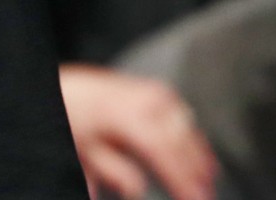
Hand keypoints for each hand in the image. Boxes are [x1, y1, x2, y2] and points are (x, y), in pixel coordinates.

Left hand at [59, 64, 216, 199]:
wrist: (69, 87)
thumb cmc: (74, 119)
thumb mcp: (86, 149)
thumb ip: (113, 172)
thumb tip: (137, 190)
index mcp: (123, 113)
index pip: (161, 149)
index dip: (181, 177)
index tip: (196, 199)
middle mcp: (142, 99)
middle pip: (180, 140)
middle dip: (195, 171)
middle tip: (203, 196)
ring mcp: (153, 91)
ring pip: (188, 128)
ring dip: (199, 156)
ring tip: (206, 181)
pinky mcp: (159, 91)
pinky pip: (185, 118)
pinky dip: (193, 140)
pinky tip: (200, 158)